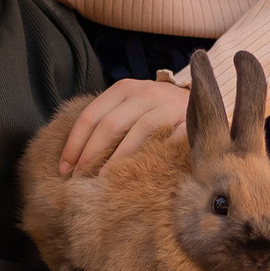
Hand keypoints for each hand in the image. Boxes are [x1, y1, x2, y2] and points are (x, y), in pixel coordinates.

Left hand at [57, 78, 189, 176]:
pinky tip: (142, 174)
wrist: (204, 102)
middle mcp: (146, 92)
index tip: (64, 169)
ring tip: (105, 181)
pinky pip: (169, 140)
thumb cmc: (157, 112)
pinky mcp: (190, 121)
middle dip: (91, 155)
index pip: (91, 116)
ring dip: (119, 160)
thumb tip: (75, 158)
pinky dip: (154, 157)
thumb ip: (109, 123)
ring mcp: (169, 105)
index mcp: (125, 88)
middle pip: (110, 125)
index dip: (75, 144)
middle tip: (81, 180)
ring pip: (139, 131)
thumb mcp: (131, 108)